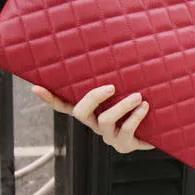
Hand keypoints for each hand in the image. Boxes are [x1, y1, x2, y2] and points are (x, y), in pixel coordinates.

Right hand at [32, 84, 154, 153]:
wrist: (159, 131)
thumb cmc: (138, 106)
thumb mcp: (126, 92)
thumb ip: (117, 79)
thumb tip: (116, 50)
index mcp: (91, 112)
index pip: (64, 106)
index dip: (50, 99)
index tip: (36, 87)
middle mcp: (95, 124)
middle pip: (80, 113)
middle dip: (94, 98)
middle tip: (111, 87)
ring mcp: (108, 136)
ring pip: (105, 121)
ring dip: (122, 106)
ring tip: (138, 96)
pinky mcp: (124, 145)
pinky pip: (126, 130)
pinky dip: (136, 116)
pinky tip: (145, 107)